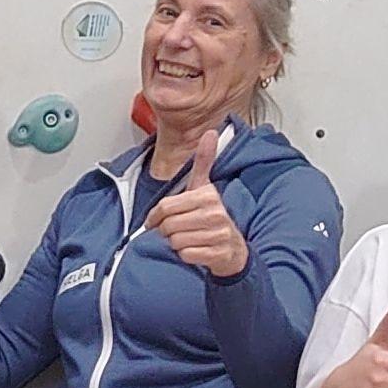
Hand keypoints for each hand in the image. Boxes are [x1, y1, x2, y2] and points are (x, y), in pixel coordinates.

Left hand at [150, 158, 247, 280]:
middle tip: (176, 230)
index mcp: (208, 195)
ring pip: (175, 241)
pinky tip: (195, 249)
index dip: (155, 216)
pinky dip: (185, 255)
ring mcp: (218, 234)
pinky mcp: (218, 254)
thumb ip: (204, 161)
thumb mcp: (206, 188)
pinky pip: (185, 255)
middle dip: (167, 231)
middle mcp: (216, 213)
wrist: (233, 249)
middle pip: (168, 225)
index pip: (166, 206)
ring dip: (176, 243)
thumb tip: (211, 132)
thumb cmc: (212, 217)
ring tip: (188, 238)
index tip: (154, 221)